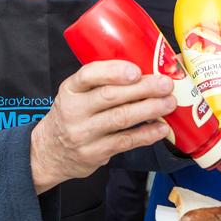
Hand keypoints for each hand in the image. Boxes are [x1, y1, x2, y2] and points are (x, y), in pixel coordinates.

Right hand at [30, 60, 175, 193]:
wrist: (51, 151)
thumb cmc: (73, 114)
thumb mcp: (77, 93)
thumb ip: (103, 82)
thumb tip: (148, 67)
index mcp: (70, 89)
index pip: (88, 75)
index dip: (113, 71)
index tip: (136, 70)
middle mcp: (74, 110)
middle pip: (110, 96)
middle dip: (143, 88)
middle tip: (165, 84)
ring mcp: (83, 134)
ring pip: (121, 118)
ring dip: (150, 109)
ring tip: (169, 103)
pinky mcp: (95, 153)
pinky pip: (125, 142)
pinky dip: (146, 134)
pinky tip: (161, 127)